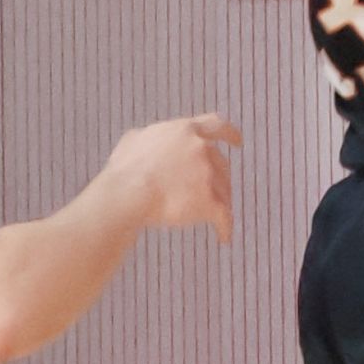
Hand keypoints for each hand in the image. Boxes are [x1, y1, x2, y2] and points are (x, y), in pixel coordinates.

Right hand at [105, 115, 239, 244]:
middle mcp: (201, 149)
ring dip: (221, 203)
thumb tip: (146, 139)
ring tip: (215, 218)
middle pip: (221, 164)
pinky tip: (223, 237)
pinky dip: (225, 227)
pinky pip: (224, 216)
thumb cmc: (125, 169)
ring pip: (224, 190)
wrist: (127, 194)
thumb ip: (149, 137)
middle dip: (219, 178)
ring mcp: (207, 174)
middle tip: (214, 191)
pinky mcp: (209, 200)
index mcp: (184, 131)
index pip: (216, 125)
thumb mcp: (133, 140)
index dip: (230, 134)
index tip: (238, 141)